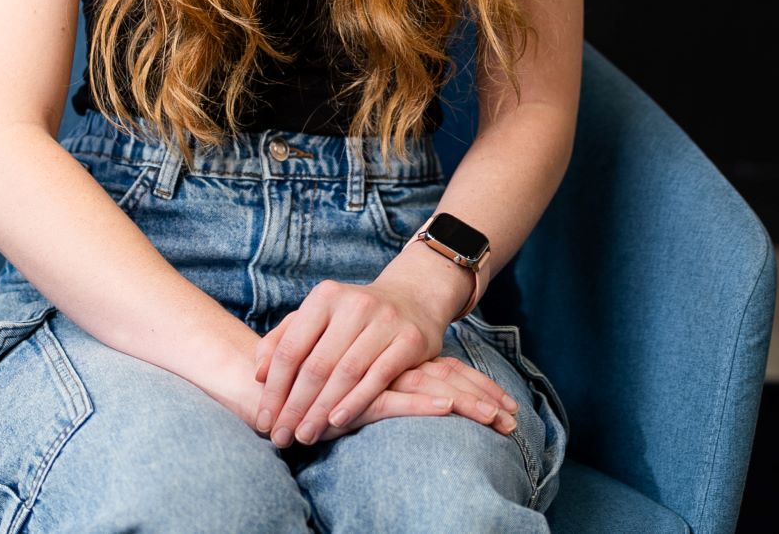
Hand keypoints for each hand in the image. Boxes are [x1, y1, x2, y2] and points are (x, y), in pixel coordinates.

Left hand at [249, 258, 493, 446]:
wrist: (412, 299)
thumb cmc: (352, 317)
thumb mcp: (316, 318)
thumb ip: (282, 340)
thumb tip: (259, 374)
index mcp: (325, 297)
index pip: (291, 349)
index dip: (274, 389)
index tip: (263, 420)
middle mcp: (355, 304)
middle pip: (316, 365)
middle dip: (295, 407)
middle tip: (281, 437)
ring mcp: (385, 321)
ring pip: (346, 373)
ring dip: (321, 410)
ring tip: (305, 436)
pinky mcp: (410, 340)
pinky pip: (379, 377)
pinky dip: (356, 401)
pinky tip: (337, 422)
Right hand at [310, 354, 518, 445]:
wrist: (263, 377)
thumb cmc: (311, 385)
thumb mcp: (357, 388)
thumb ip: (386, 387)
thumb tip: (436, 396)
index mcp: (394, 358)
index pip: (447, 369)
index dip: (480, 385)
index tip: (511, 405)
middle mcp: (389, 361)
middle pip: (447, 377)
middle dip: (484, 398)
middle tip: (515, 419)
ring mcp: (373, 375)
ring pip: (429, 387)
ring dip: (468, 403)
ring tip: (499, 420)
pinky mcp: (355, 395)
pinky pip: (393, 401)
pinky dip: (421, 405)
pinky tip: (447, 408)